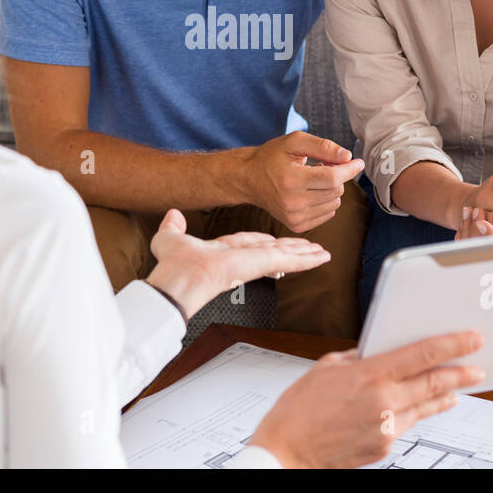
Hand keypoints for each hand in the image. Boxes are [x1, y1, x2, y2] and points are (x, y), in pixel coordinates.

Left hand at [144, 210, 330, 317]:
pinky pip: (290, 260)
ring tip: (321, 253)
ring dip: (304, 253)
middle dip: (291, 249)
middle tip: (309, 247)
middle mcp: (242, 257)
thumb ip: (173, 225)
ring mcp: (254, 262)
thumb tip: (172, 214)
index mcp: (225, 251)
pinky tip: (320, 257)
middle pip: (273, 250)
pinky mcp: (263, 263)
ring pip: (285, 255)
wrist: (180, 278)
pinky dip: (307, 259)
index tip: (273, 241)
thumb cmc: (173, 265)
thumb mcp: (170, 238)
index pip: (250, 244)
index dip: (263, 242)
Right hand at [239, 132, 364, 233]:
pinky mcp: (295, 225)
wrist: (248, 179)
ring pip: (334, 203)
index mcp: (291, 179)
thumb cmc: (272, 157)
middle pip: (336, 191)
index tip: (358, 162)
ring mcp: (294, 216)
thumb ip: (323, 146)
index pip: (332, 178)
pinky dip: (325, 202)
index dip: (349, 169)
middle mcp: (292, 202)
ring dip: (331, 190)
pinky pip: (327, 214)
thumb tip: (348, 157)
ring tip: (312, 179)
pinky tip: (310, 192)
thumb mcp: (294, 142)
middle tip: (321, 165)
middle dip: (336, 176)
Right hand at [249, 331, 485, 467]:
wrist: (287, 451)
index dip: (452, 345)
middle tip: (477, 368)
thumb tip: (376, 353)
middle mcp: (384, 402)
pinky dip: (415, 413)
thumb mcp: (326, 368)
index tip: (472, 339)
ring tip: (457, 389)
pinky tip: (419, 408)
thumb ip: (357, 358)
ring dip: (444, 396)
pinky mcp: (384, 446)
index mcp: (370, 375)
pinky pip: (406, 424)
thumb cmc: (299, 410)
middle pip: (434, 384)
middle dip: (460, 374)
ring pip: (425, 406)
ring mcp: (386, 427)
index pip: (422, 355)